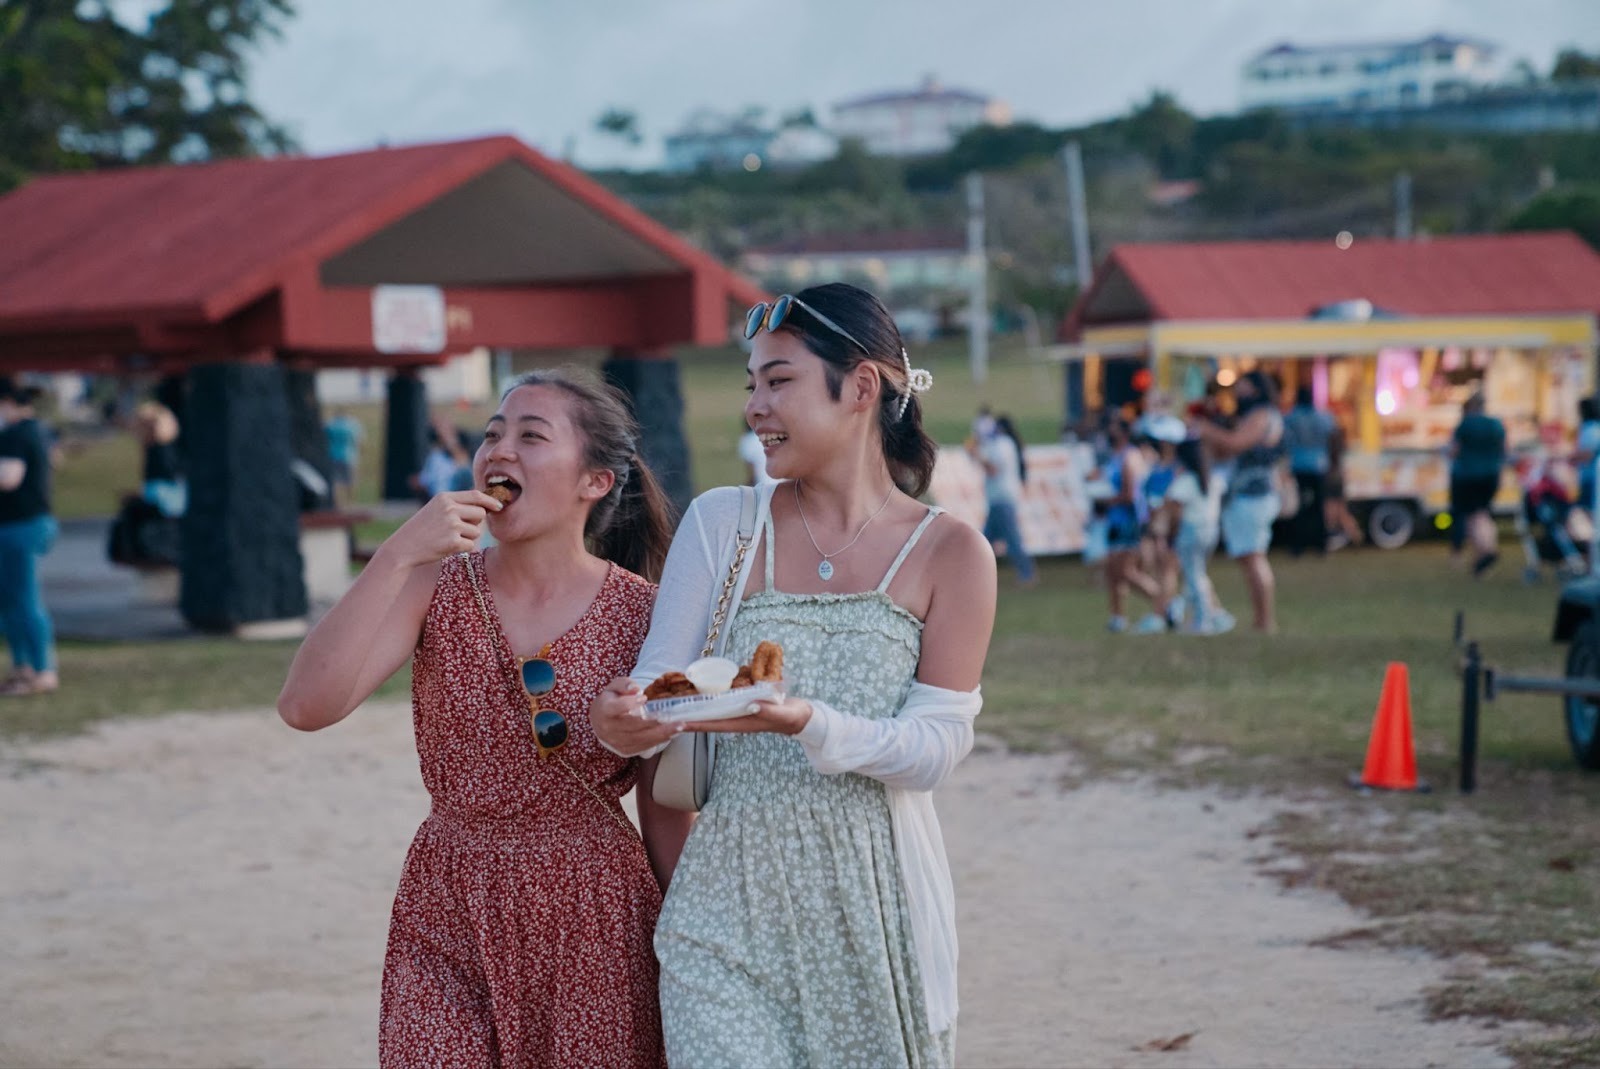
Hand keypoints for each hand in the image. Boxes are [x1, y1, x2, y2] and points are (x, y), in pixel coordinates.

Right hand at [381, 490, 501, 567]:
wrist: (403, 547)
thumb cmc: (422, 529)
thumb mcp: (436, 509)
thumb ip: (457, 505)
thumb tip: (485, 507)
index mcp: (445, 497)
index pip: (476, 495)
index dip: (490, 501)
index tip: (499, 506)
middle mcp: (449, 508)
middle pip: (481, 514)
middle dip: (475, 523)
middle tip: (458, 530)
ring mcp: (452, 524)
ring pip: (477, 531)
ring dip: (467, 537)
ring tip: (447, 538)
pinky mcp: (453, 541)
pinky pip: (471, 545)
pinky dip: (463, 548)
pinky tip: (447, 547)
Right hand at [590, 677, 681, 756]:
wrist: (599, 721)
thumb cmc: (610, 700)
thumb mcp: (614, 686)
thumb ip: (625, 684)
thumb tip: (636, 689)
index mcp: (604, 710)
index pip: (617, 708)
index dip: (630, 703)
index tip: (644, 698)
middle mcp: (609, 729)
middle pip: (634, 726)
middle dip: (655, 722)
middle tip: (676, 719)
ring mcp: (616, 742)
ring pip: (641, 739)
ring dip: (662, 734)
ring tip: (679, 727)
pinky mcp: (625, 750)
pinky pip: (643, 746)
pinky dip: (658, 740)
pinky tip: (671, 733)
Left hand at [684, 694, 812, 736]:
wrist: (801, 717)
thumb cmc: (791, 716)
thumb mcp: (780, 712)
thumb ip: (768, 709)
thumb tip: (751, 704)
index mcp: (743, 723)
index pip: (714, 724)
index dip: (696, 724)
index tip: (678, 723)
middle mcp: (738, 719)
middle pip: (709, 719)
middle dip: (691, 718)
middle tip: (671, 714)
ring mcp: (741, 714)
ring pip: (715, 712)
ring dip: (699, 709)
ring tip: (681, 705)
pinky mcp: (746, 706)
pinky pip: (724, 704)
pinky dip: (712, 700)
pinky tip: (705, 695)